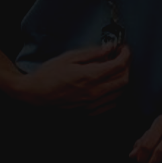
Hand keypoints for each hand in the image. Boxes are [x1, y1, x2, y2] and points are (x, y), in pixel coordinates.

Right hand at [10, 43, 129, 112]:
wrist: (34, 95)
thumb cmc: (48, 75)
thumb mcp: (69, 57)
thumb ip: (92, 53)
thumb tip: (109, 49)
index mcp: (90, 76)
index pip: (119, 65)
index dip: (125, 54)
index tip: (123, 49)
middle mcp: (94, 93)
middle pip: (124, 79)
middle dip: (126, 66)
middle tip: (120, 57)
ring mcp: (92, 105)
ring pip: (120, 93)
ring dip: (121, 79)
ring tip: (113, 70)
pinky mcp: (89, 113)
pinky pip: (111, 104)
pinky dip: (115, 93)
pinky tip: (107, 86)